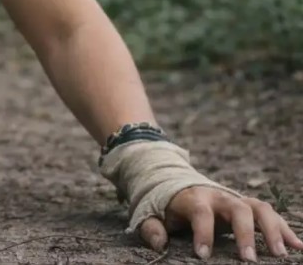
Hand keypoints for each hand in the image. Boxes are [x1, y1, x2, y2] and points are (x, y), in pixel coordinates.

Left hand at [138, 186, 302, 260]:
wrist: (180, 184)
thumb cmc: (168, 207)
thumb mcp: (153, 214)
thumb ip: (152, 228)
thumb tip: (158, 244)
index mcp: (194, 198)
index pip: (200, 212)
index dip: (202, 233)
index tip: (203, 255)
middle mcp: (219, 196)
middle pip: (238, 209)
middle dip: (245, 233)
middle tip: (249, 259)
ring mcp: (236, 200)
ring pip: (259, 209)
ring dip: (273, 230)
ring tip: (281, 254)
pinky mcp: (248, 207)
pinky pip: (270, 214)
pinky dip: (284, 229)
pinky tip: (297, 246)